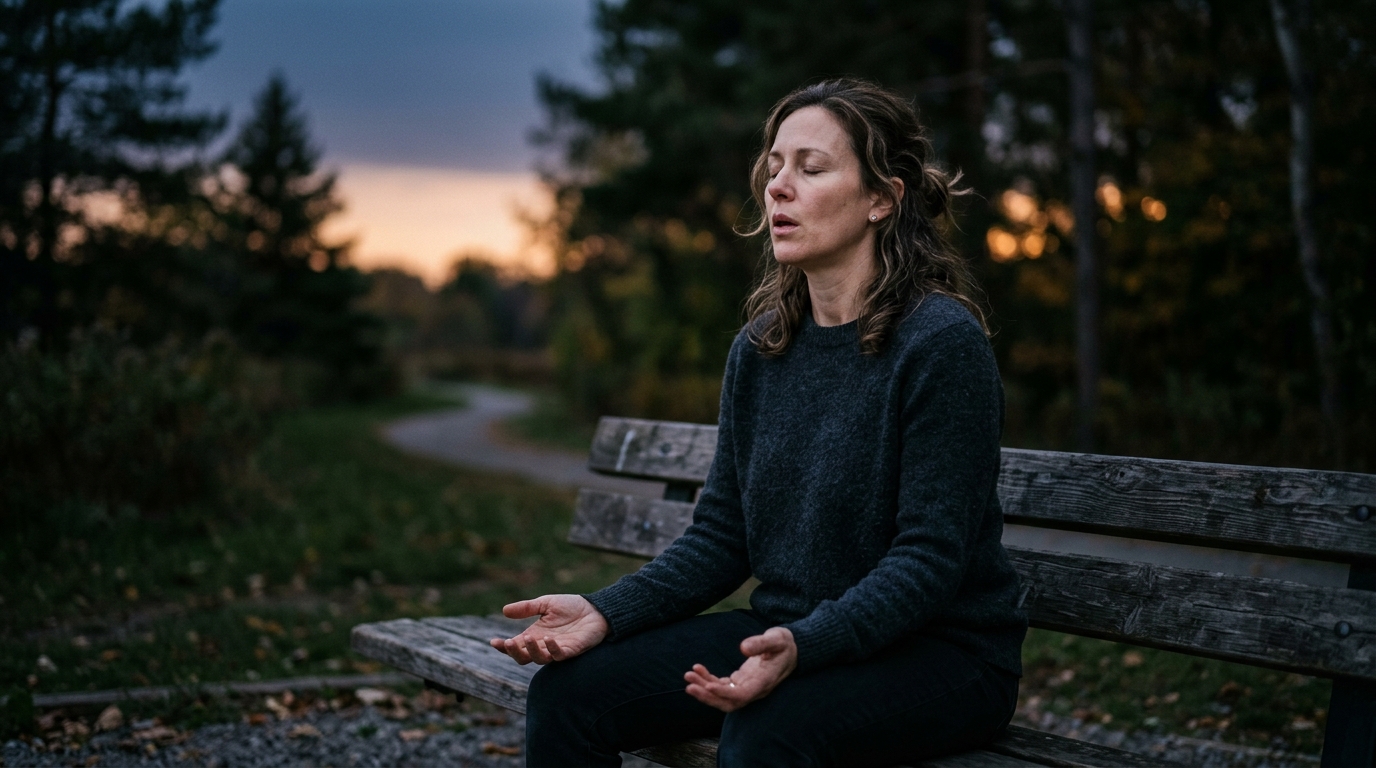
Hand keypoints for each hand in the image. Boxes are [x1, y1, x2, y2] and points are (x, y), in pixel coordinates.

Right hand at [488, 594, 608, 664]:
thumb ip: (527, 608)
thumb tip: (504, 610)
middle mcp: (543, 645)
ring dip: (532, 650)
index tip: (493, 642)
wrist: (595, 609)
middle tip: (509, 643)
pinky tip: (549, 639)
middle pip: (523, 658)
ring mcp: (557, 649)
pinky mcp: (572, 650)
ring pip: (540, 659)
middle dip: (514, 652)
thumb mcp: (545, 604)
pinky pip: (560, 655)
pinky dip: (553, 649)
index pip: (516, 646)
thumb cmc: (570, 607)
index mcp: (535, 635)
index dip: (504, 647)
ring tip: (530, 637)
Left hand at [683, 626, 796, 711]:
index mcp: (764, 682)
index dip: (724, 693)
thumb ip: (761, 643)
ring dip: (704, 689)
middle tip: (689, 685)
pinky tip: (697, 669)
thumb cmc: (784, 643)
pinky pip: (722, 686)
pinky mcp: (741, 681)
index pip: (742, 695)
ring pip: (723, 697)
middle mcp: (755, 689)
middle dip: (708, 697)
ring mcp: (747, 687)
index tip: (708, 686)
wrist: (792, 650)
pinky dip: (708, 680)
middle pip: (729, 703)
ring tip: (688, 675)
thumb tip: (743, 647)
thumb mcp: (776, 639)